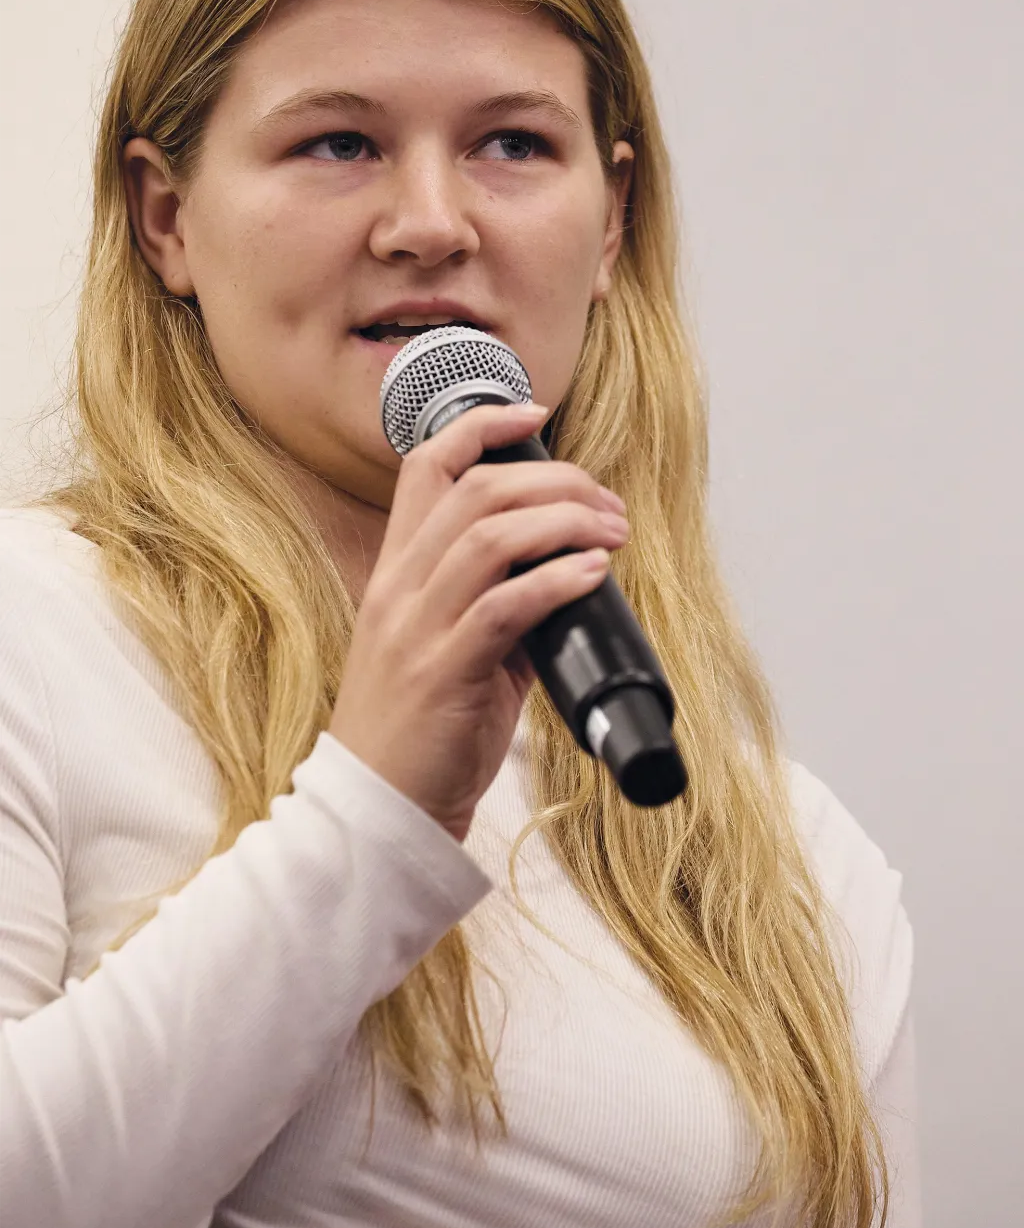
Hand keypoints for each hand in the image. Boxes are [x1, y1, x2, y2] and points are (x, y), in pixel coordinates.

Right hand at [327, 402, 629, 840]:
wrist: (378, 812)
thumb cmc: (420, 731)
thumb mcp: (450, 651)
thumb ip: (495, 605)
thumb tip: (564, 575)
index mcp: (395, 574)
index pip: (425, 467)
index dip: (481, 427)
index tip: (535, 415)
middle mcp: (398, 588)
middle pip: (474, 491)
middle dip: (553, 480)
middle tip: (606, 503)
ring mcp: (416, 629)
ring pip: (489, 536)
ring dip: (564, 521)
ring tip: (612, 532)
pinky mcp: (444, 673)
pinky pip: (504, 605)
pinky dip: (556, 579)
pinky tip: (591, 573)